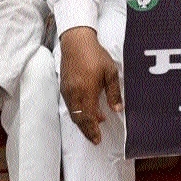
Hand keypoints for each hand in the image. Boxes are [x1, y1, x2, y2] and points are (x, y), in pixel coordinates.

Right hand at [60, 27, 121, 144]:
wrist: (76, 41)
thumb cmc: (95, 55)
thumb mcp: (110, 72)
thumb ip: (114, 92)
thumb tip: (117, 109)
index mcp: (86, 91)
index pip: (89, 118)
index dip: (93, 130)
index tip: (98, 139)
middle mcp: (74, 94)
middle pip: (79, 119)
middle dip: (87, 130)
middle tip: (94, 139)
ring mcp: (67, 90)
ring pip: (73, 113)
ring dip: (82, 122)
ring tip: (93, 126)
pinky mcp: (63, 86)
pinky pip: (70, 105)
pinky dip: (77, 112)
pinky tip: (85, 111)